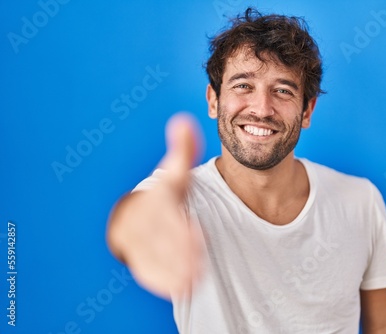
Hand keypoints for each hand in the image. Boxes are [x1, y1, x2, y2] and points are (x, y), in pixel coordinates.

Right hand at [107, 113, 203, 299]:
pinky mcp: (138, 259)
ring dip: (172, 269)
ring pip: (153, 257)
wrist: (134, 215)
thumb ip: (184, 150)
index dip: (180, 227)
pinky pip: (148, 271)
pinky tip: (183, 287)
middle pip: (160, 239)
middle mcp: (142, 222)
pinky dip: (163, 280)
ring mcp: (137, 242)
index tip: (198, 236)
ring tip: (193, 280)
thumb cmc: (163, 195)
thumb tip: (184, 120)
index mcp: (154, 200)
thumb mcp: (175, 173)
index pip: (165, 213)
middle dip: (179, 252)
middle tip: (198, 267)